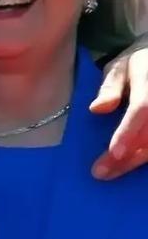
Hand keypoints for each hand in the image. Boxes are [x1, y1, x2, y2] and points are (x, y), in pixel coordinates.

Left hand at [89, 43, 147, 179]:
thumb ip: (109, 87)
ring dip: (135, 162)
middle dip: (127, 157)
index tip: (114, 152)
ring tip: (111, 172)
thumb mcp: (118, 67)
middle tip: (101, 172)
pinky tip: (127, 166)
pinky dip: (143, 156)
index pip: (142, 109)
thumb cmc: (135, 66)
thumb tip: (96, 109)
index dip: (128, 132)